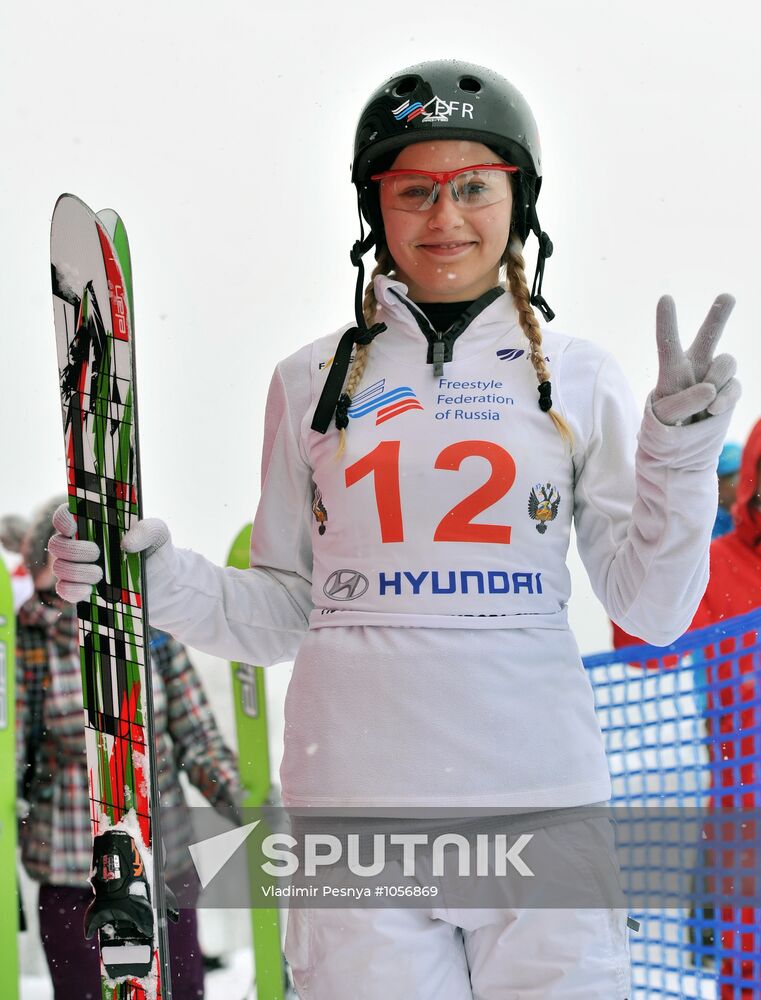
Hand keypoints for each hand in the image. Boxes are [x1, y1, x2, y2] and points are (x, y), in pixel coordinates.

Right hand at [49, 504, 169, 602]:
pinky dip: (72, 590)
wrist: (165, 586)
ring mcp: (79, 568)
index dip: (63, 519)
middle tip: (96, 553)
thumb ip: (148, 529)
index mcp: (95, 525)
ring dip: (76, 571)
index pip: (67, 515)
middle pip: (57, 543)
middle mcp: (81, 544)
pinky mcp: (82, 590)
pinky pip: (64, 590)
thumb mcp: (160, 535)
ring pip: (59, 567)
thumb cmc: (157, 553)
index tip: (73, 527)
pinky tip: (88, 591)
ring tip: (100, 574)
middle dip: (73, 549)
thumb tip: (126, 543)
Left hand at [651, 293, 740, 425]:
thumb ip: (683, 402)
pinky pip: (734, 386)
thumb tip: (710, 389)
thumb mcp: (665, 417)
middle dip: (718, 316)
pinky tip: (714, 409)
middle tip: (727, 296)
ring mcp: (714, 376)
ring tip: (705, 402)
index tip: (665, 298)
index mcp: (672, 367)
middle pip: (708, 336)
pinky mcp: (729, 389)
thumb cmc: (667, 425)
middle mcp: (695, 365)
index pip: (667, 342)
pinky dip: (726, 398)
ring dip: (717, 379)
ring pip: (727, 361)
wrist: (684, 442)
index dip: (667, 321)